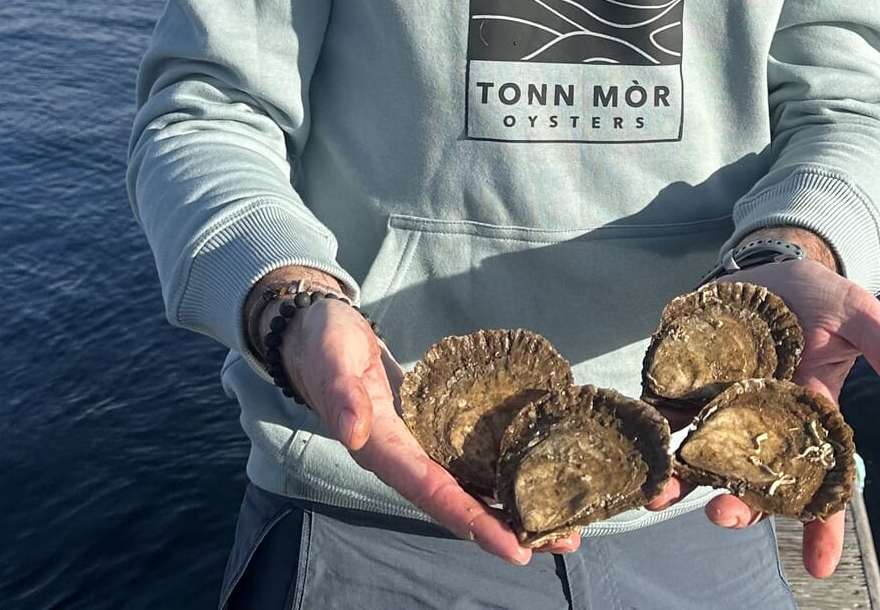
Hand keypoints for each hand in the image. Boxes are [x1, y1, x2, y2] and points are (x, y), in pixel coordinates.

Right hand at [277, 298, 580, 564]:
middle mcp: (402, 456)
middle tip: (562, 542)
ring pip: (468, 485)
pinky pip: (467, 458)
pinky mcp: (429, 428)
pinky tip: (532, 476)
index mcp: (379, 447)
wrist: (316, 334)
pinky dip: (499, 472)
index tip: (513, 545)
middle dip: (506, 525)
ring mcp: (417, 444)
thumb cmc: (324, 343)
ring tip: (563, 525)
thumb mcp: (330, 358)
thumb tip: (355, 434)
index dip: (471, 518)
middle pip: (458, 501)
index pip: (431, 490)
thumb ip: (340, 395)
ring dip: (511, 506)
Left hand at [647, 258, 879, 577]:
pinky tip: (639, 440)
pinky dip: (652, 426)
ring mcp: (723, 400)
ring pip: (703, 452)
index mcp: (811, 417)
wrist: (773, 266)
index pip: (822, 482)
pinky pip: (668, 409)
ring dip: (683, 478)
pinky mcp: (688, 376)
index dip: (823, 526)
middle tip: (726, 515)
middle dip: (741, 503)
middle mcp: (764, 420)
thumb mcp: (862, 320)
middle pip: (753, 477)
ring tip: (662, 494)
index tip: (822, 567)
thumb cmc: (824, 301)